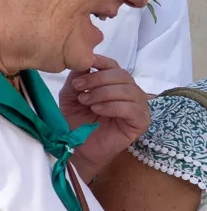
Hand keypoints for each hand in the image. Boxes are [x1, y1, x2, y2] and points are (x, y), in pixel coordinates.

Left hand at [63, 56, 150, 178]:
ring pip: (128, 90)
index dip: (101, 61)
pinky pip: (132, 109)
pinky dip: (112, 106)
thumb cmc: (76, 122)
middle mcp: (130, 93)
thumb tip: (83, 62)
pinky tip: (97, 110)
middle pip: (122, 75)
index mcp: (114, 84)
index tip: (86, 61)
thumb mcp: (70, 97)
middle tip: (78, 87)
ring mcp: (138, 107)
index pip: (114, 66)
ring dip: (103, 93)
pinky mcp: (141, 122)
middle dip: (98, 78)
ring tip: (85, 102)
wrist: (78, 148)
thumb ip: (77, 79)